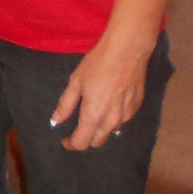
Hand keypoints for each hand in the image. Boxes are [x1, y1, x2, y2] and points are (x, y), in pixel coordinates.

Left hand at [48, 29, 152, 150]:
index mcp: (94, 115)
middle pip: (98, 141)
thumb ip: (65, 104)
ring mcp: (127, 115)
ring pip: (111, 131)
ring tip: (96, 110)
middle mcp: (112, 121)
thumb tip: (55, 121)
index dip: (71, 144)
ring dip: (101, 128)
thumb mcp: (76, 82)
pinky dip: (114, 117)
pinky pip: (123, 119)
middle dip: (86, 138)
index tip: (64, 139)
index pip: (81, 142)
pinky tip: (111, 101)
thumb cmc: (98, 63)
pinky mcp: (137, 106)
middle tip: (79, 125)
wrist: (127, 50)